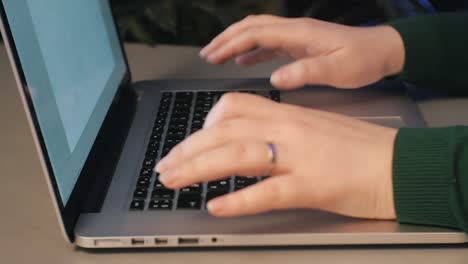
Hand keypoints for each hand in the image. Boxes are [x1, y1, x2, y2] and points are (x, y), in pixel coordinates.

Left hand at [155, 93, 397, 219]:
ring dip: (199, 168)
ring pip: (237, 155)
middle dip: (187, 149)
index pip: (233, 107)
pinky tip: (217, 208)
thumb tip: (245, 142)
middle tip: (164, 167)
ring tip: (173, 181)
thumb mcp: (312, 128)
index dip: (205, 124)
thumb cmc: (358, 148)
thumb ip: (278, 131)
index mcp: (288, 115)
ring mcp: (299, 157)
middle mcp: (289, 129)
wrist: (399, 164)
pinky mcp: (312, 187)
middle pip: (225, 131)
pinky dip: (239, 201)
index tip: (192, 142)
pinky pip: (267, 192)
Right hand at [200, 15, 404, 89]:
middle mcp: (293, 30)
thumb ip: (306, 72)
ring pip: (257, 33)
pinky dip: (252, 51)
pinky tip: (243, 62)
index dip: (231, 43)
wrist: (382, 50)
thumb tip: (274, 78)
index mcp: (298, 33)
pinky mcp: (300, 44)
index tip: (212, 56)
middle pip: (251, 27)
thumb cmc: (363, 60)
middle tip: (206, 54)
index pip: (256, 33)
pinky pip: (269, 44)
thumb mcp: (337, 69)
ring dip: (235, 43)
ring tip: (216, 56)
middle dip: (226, 39)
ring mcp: (296, 36)